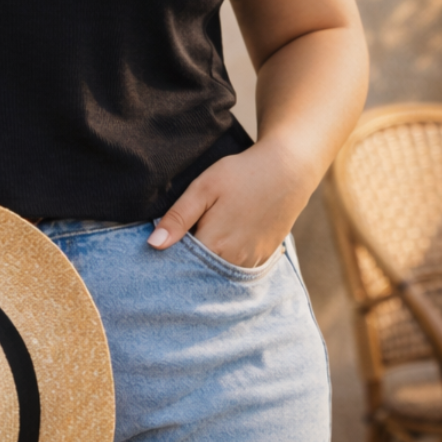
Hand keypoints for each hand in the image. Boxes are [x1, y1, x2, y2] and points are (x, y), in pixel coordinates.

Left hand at [147, 140, 312, 268]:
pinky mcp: (263, 257)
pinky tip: (220, 245)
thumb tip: (154, 245)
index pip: (180, 265)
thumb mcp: (203, 189)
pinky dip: (225, 261)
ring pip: (218, 272)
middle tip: (179, 242)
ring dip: (206, 264)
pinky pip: (237, 268)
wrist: (287, 170)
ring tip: (200, 241)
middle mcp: (234, 260)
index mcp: (214, 244)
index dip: (168, 258)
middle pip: (199, 271)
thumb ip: (178, 218)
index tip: (158, 250)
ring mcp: (251, 261)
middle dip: (186, 263)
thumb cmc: (241, 174)